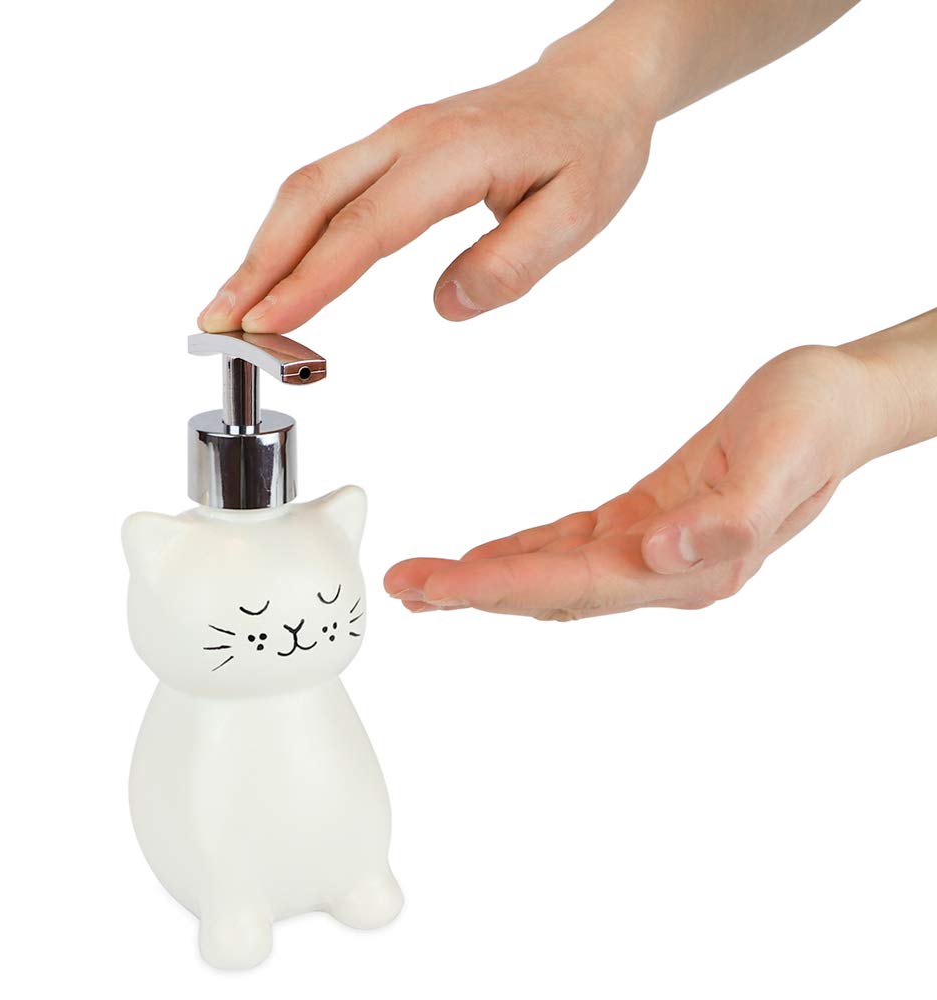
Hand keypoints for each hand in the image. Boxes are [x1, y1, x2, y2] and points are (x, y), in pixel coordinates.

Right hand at [197, 37, 656, 332]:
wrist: (593, 89)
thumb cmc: (590, 147)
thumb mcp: (577, 214)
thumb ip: (512, 264)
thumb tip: (446, 306)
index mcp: (450, 156)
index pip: (365, 227)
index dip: (311, 280)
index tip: (267, 323)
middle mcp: (408, 139)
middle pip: (310, 199)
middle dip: (258, 265)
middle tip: (219, 324)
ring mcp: (394, 140)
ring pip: (308, 191)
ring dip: (263, 249)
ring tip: (232, 307)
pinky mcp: (392, 151)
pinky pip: (327, 189)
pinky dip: (290, 233)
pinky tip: (276, 269)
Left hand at [384, 344, 907, 619]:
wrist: (840, 405)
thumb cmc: (814, 423)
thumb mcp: (782, 457)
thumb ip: (729, 516)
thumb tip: (668, 554)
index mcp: (692, 564)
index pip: (573, 583)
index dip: (499, 586)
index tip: (436, 584)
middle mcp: (668, 570)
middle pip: (551, 591)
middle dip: (473, 592)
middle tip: (403, 586)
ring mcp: (658, 552)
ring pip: (554, 576)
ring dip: (488, 579)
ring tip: (427, 581)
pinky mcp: (650, 522)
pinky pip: (573, 548)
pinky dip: (525, 554)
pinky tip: (491, 555)